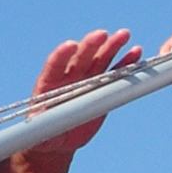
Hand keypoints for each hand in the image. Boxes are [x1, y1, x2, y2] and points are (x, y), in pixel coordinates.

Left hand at [28, 29, 141, 151]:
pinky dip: (125, 63)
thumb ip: (40, 127)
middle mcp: (69, 75)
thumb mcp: (39, 132)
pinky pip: (114, 72)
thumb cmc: (43, 133)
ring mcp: (86, 78)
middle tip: (102, 34)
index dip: (62, 54)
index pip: (55, 64)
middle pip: (80, 56)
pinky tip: (136, 53)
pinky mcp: (102, 87)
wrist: (60, 137)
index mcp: (50, 82)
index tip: (71, 45)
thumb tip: (35, 128)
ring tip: (124, 35)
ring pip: (99, 58)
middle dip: (90, 45)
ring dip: (111, 46)